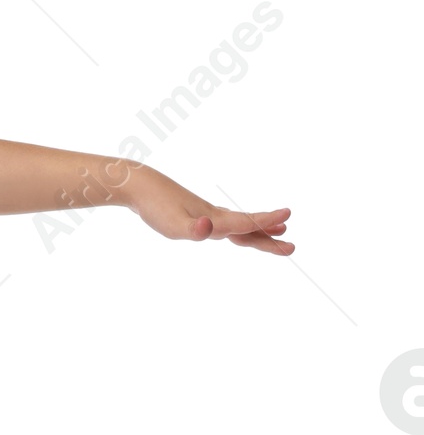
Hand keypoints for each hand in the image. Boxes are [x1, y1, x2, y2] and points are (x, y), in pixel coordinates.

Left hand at [126, 170, 292, 255]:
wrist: (141, 186)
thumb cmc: (155, 208)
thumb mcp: (171, 224)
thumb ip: (192, 229)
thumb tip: (208, 227)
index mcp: (214, 220)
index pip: (245, 224)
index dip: (266, 222)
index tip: (288, 214)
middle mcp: (215, 216)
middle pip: (248, 229)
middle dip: (269, 238)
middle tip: (292, 247)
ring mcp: (207, 215)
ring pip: (239, 226)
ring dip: (259, 230)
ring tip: (279, 230)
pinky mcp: (197, 216)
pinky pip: (226, 225)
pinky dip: (238, 229)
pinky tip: (236, 231)